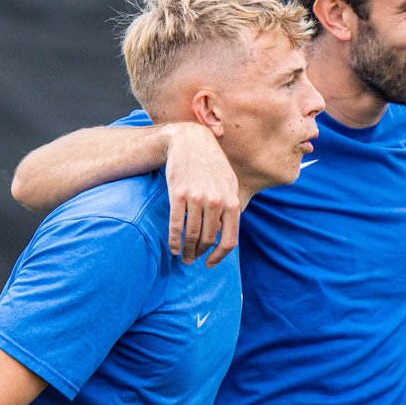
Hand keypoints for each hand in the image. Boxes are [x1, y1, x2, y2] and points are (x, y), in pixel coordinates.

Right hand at [163, 123, 240, 265]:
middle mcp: (216, 201)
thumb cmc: (212, 165)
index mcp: (232, 201)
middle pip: (209, 239)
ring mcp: (197, 198)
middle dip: (200, 254)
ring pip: (192, 234)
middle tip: (192, 260)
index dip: (220, 256)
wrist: (191, 142)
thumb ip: (231, 207)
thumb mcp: (230, 183)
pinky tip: (173, 248)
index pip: (230, 240)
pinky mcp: (178, 194)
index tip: (210, 263)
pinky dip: (174, 241)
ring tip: (184, 258)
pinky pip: (176, 225)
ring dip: (187, 251)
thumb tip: (226, 232)